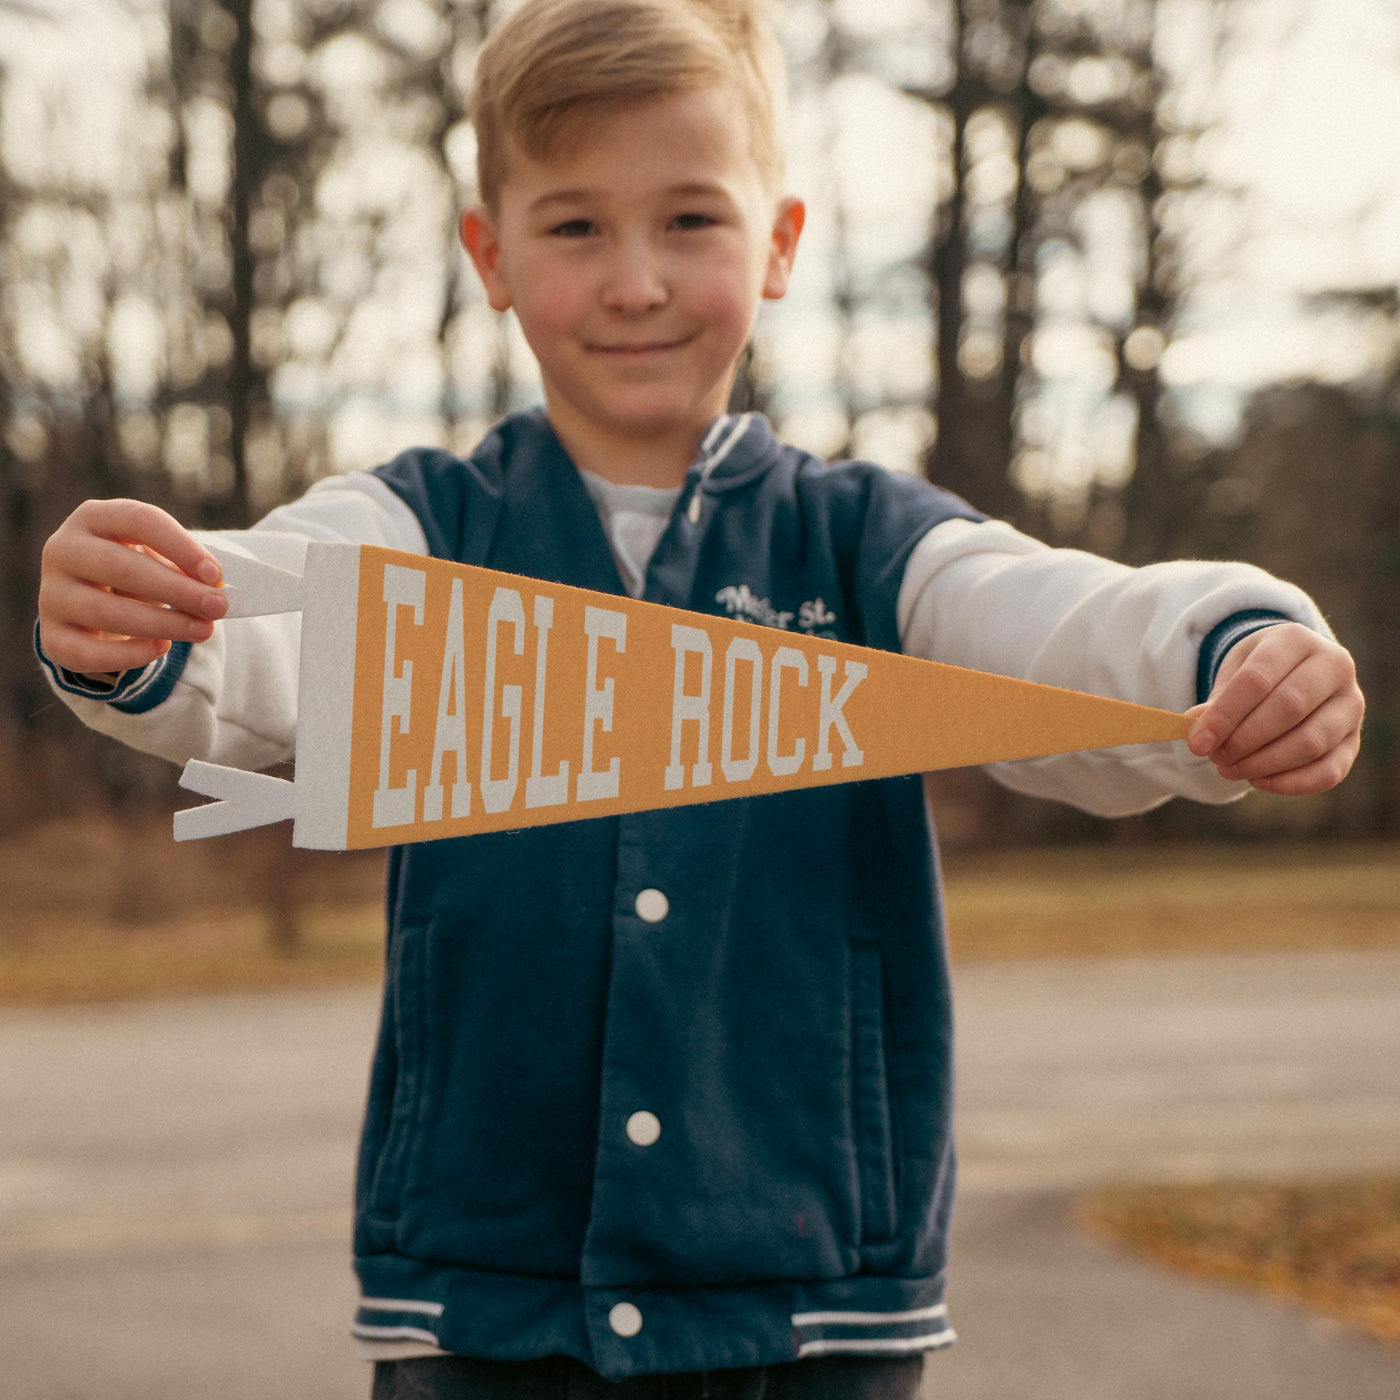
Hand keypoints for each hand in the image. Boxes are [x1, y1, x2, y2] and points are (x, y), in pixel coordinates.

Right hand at [38, 499, 227, 677]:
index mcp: (94, 517)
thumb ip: (186, 569)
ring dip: (162, 623)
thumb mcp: (161, 558)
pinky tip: (161, 648)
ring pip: (105, 611)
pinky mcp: (52, 635)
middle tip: (217, 607)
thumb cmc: (138, 571)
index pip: (139, 520)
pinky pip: (87, 652)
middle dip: (177, 590)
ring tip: (202, 630)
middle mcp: (63, 550)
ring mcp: (52, 593)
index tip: (216, 575)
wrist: (94, 602)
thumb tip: (217, 591)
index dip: (181, 546)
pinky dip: (128, 654)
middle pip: (121, 567)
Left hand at [1186, 623, 1363, 795]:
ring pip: (1311, 743)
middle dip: (1244, 740)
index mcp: (1295, 640)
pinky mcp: (1355, 740)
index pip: (1257, 679)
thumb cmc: (1258, 672)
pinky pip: (1329, 771)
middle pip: (1288, 708)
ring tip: (1229, 769)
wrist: (1295, 671)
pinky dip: (1291, 783)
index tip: (1197, 742)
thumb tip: (1195, 728)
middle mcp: (1334, 667)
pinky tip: (1258, 781)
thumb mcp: (1232, 673)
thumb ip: (1216, 701)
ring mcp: (1351, 705)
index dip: (1224, 715)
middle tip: (1215, 757)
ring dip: (1264, 763)